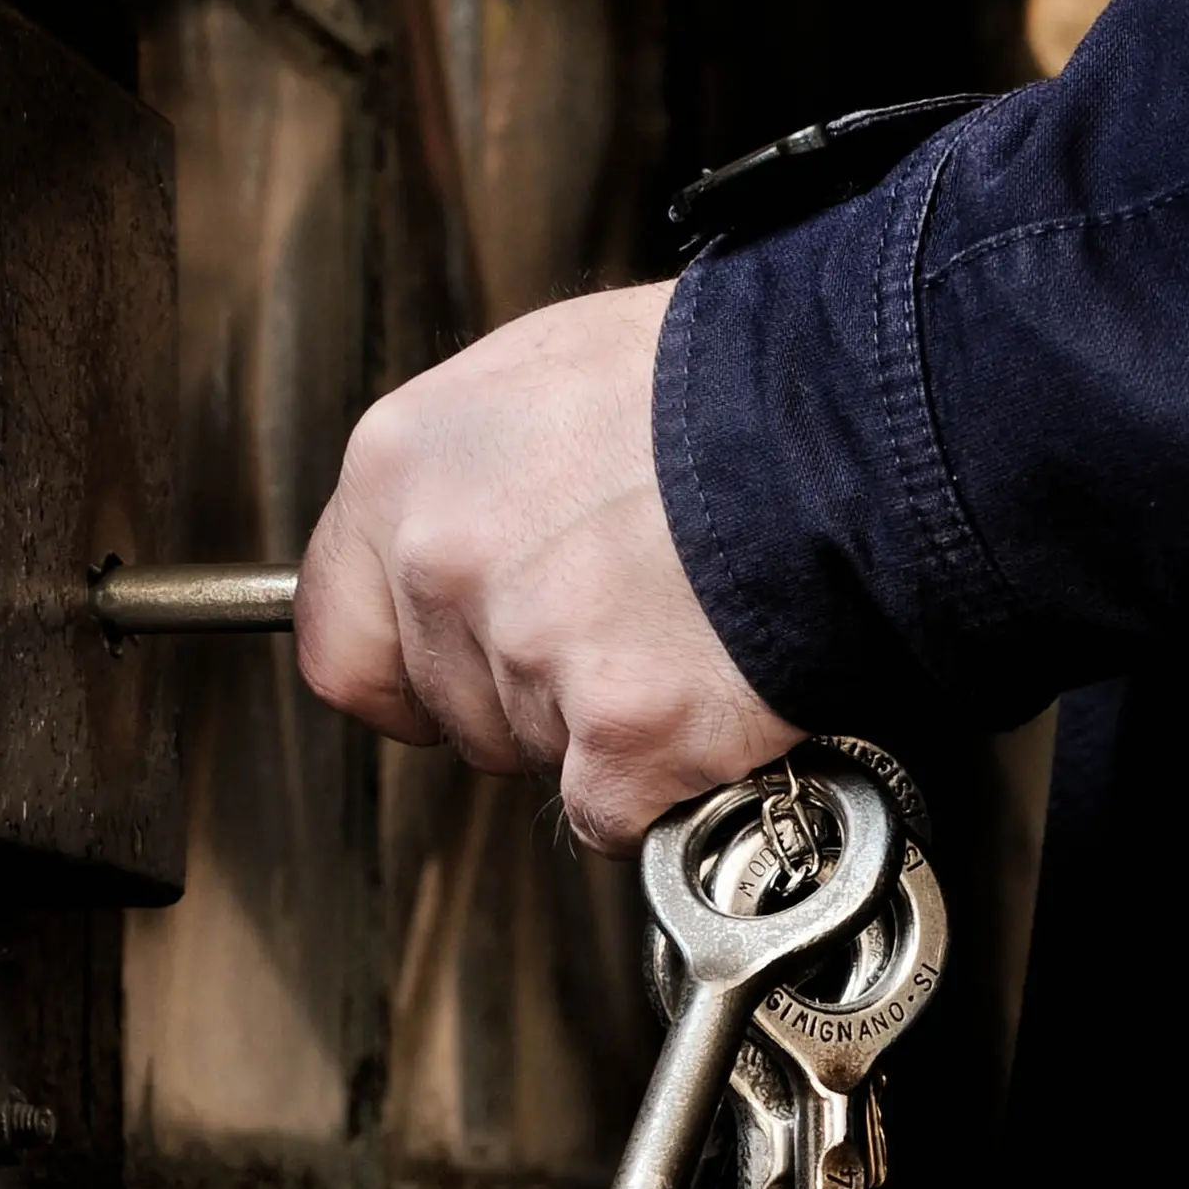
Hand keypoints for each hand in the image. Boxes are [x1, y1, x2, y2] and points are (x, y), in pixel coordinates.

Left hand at [296, 281, 803, 853]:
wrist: (847, 423)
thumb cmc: (722, 380)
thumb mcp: (546, 377)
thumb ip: (474, 479)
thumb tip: (464, 545)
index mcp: (405, 465)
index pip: (341, 635)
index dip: (405, 673)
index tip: (441, 686)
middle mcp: (444, 562)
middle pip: (452, 708)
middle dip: (529, 694)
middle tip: (623, 624)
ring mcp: (527, 655)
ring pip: (534, 756)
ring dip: (605, 727)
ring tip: (682, 629)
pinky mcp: (617, 736)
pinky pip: (611, 811)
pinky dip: (665, 782)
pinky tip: (708, 698)